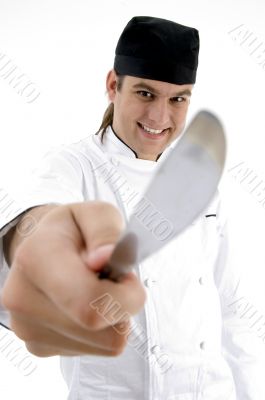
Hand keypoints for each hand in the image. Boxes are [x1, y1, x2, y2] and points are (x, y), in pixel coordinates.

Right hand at [1, 202, 145, 356]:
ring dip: (113, 317)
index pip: (90, 303)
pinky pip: (94, 350)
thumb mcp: (97, 213)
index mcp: (36, 257)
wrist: (43, 248)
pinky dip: (101, 329)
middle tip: (112, 279)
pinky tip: (84, 304)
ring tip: (95, 289)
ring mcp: (28, 327)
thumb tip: (105, 259)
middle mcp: (23, 298)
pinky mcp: (39, 346)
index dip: (125, 296)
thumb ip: (106, 230)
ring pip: (105, 344)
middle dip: (123, 305)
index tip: (127, 276)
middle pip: (103, 330)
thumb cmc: (73, 231)